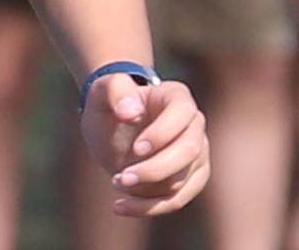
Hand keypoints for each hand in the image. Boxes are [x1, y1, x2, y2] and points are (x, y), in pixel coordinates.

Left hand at [81, 73, 209, 216]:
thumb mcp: (102, 91)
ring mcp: (197, 153)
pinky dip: (150, 207)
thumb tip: (130, 112)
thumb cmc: (110, 104)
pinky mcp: (189, 178)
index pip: (181, 114)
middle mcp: (193, 124)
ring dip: (149, 191)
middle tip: (121, 177)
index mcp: (176, 97)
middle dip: (155, 169)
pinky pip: (177, 199)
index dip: (162, 134)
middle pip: (189, 151)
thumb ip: (115, 90)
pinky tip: (121, 206)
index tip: (136, 148)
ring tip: (115, 184)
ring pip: (184, 181)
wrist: (112, 128)